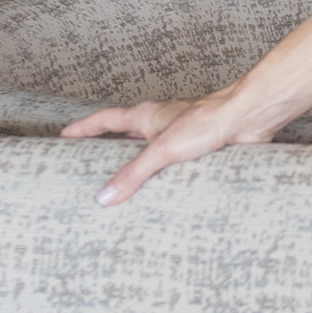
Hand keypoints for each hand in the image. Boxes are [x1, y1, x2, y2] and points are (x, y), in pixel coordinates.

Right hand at [65, 86, 281, 203]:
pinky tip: (166, 190)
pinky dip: (165, 173)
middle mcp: (160, 122)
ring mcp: (180, 133)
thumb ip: (133, 174)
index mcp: (145, 116)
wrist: (246, 117)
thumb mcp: (162, 150)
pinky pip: (174, 161)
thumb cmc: (207, 120)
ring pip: (151, 148)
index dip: (83, 128)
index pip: (104, 119)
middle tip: (90, 164)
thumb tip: (105, 196)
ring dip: (139, 162)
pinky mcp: (199, 146)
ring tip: (126, 185)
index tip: (65, 135)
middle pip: (125, 133)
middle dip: (108, 148)